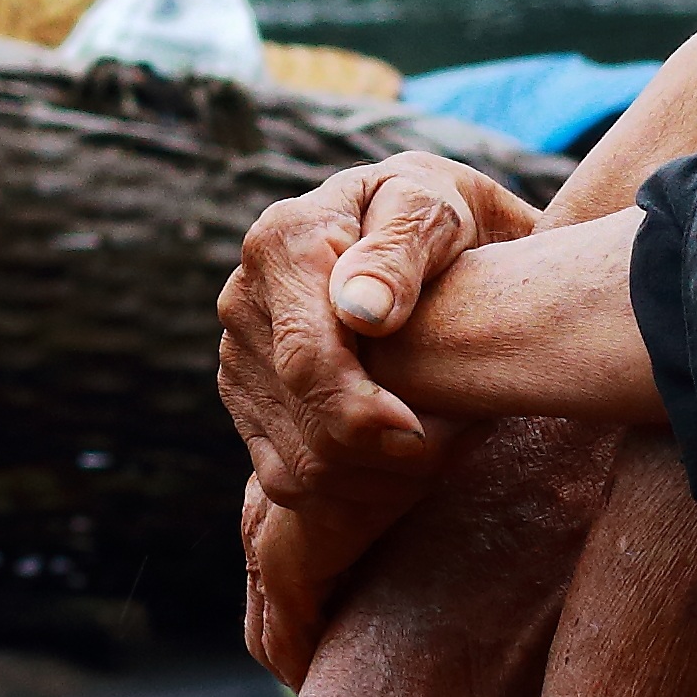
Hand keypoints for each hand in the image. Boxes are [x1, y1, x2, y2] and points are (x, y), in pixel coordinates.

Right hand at [217, 157, 539, 680]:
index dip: (360, 410)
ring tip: (445, 445)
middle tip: (457, 444)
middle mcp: (244, 299)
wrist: (425, 230)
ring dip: (378, 475)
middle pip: (301, 418)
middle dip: (380, 451)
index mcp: (283, 241)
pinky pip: (290, 478)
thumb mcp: (437, 208)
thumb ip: (400, 251)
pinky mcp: (249, 401)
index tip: (418, 432)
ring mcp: (239, 355)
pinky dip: (356, 488)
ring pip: (300, 463)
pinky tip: (408, 459)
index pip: (305, 357)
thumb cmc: (443, 214)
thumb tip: (361, 312)